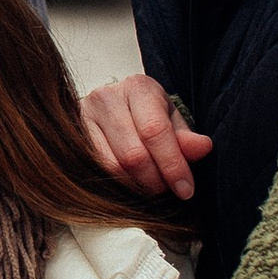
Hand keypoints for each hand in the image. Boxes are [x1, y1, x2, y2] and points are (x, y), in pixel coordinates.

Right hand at [81, 73, 210, 201]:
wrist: (116, 107)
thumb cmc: (150, 115)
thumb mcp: (173, 122)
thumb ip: (186, 138)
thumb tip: (203, 148)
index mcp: (139, 87)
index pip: (155, 131)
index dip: (172, 165)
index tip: (186, 190)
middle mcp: (107, 96)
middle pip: (133, 153)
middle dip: (155, 180)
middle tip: (166, 190)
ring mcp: (85, 114)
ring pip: (113, 165)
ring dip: (136, 186)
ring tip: (150, 187)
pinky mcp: (73, 132)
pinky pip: (96, 168)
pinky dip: (117, 183)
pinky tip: (130, 184)